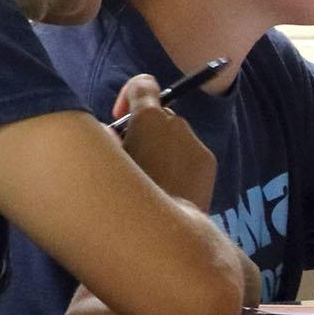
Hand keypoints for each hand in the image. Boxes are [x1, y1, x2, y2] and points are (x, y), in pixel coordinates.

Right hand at [111, 73, 216, 211]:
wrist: (164, 229)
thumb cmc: (124, 194)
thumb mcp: (104, 160)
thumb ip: (107, 137)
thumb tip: (114, 133)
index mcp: (147, 118)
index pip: (143, 84)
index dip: (129, 95)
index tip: (120, 118)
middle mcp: (176, 123)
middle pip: (157, 115)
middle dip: (144, 128)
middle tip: (131, 156)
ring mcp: (196, 142)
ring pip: (174, 135)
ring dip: (161, 146)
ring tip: (151, 176)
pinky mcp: (208, 161)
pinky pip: (189, 153)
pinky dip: (178, 162)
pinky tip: (169, 185)